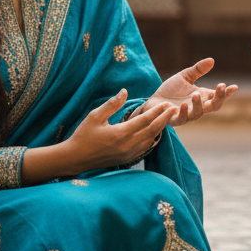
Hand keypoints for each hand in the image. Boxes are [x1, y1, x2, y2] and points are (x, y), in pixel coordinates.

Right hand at [60, 89, 175, 172]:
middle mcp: (127, 145)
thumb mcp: (95, 116)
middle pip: (152, 130)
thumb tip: (124, 91)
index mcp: (120, 133)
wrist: (75, 158)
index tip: (166, 103)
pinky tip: (155, 132)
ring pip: (150, 140)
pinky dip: (152, 138)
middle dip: (164, 119)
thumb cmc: (83, 135)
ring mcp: (128, 154)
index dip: (157, 111)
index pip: (144, 120)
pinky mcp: (127, 159)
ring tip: (167, 119)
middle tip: (174, 109)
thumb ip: (112, 104)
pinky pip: (144, 147)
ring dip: (160, 129)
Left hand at [143, 58, 237, 126]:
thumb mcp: (185, 76)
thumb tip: (212, 60)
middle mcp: (197, 106)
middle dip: (219, 98)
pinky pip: (181, 119)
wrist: (154, 100)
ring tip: (196, 93)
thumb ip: (198, 70)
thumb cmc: (171, 90)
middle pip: (214, 106)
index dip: (227, 93)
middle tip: (221, 87)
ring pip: (198, 114)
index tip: (234, 87)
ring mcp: (187, 114)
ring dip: (199, 104)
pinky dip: (184, 113)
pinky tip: (184, 105)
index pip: (218, 96)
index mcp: (202, 96)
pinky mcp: (174, 119)